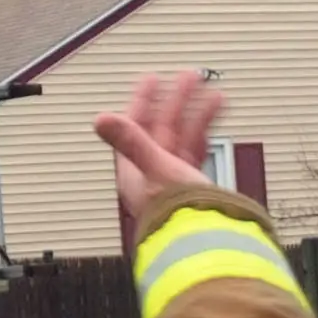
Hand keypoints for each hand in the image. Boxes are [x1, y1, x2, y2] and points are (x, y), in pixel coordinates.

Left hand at [93, 70, 225, 235]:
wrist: (206, 241)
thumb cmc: (177, 213)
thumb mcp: (154, 168)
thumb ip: (130, 140)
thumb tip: (99, 119)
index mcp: (135, 171)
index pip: (135, 128)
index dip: (143, 101)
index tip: (153, 78)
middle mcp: (152, 173)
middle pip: (162, 128)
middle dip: (175, 100)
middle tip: (188, 76)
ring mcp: (174, 178)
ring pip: (183, 136)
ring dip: (195, 111)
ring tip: (209, 90)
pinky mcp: (194, 183)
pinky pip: (199, 149)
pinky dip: (207, 129)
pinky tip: (217, 113)